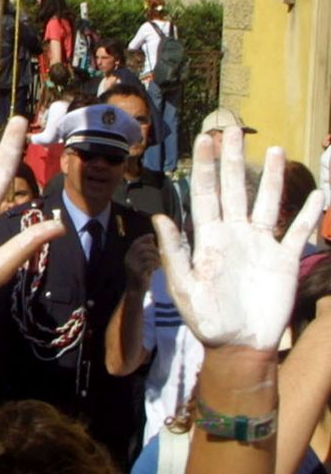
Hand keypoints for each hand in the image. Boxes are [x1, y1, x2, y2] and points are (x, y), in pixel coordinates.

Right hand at [124, 233, 160, 290]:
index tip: (152, 236)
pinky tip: (157, 268)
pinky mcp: (137, 272)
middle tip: (159, 255)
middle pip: (143, 248)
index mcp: (128, 257)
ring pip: (147, 255)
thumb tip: (151, 239)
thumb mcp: (144, 262)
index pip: (135, 244)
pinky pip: (149, 263)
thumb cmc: (142, 275)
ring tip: (159, 263)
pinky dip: (156, 264)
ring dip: (156, 257)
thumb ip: (146, 251)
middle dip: (153, 249)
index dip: (144, 238)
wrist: (137, 290)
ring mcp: (132, 266)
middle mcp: (128, 260)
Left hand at [156, 129, 322, 349]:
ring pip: (268, 202)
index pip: (204, 194)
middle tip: (232, 129)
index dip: (204, 167)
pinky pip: (298, 231)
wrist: (238, 345)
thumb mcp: (183, 287)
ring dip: (272, 177)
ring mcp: (261, 244)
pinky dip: (309, 214)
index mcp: (208, 237)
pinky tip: (318, 194)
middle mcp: (234, 234)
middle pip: (234, 189)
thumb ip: (173, 252)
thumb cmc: (206, 319)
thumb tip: (159, 218)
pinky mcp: (285, 259)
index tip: (204, 140)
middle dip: (233, 160)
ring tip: (276, 149)